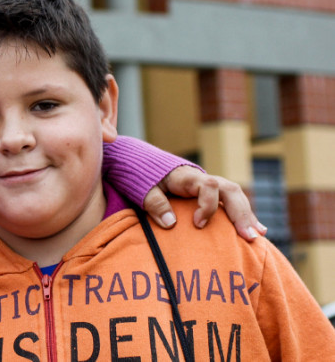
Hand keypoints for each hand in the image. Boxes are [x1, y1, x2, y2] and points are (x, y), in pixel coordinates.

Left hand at [143, 165, 266, 240]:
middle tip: (248, 236)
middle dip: (241, 213)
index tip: (198, 224)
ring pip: (236, 196)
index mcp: (187, 177)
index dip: (207, 205)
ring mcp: (211, 186)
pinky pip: (234, 202)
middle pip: (230, 190)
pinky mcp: (213, 194)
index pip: (208, 186)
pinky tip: (257, 231)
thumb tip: (170, 223)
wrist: (148, 167)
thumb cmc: (146, 180)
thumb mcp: (144, 190)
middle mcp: (203, 179)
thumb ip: (155, 203)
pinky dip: (245, 216)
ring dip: (247, 215)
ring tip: (256, 236)